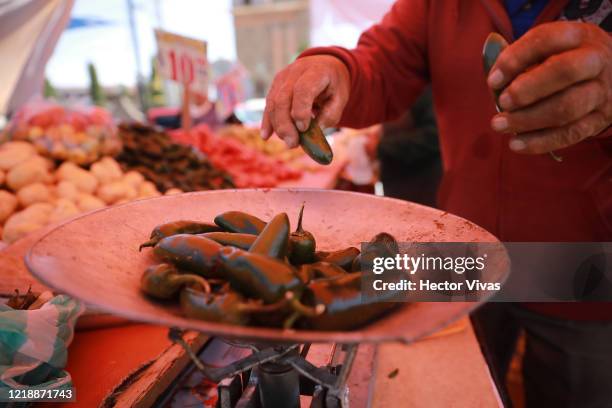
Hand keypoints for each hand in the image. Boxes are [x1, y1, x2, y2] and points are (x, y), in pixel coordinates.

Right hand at [261, 55, 349, 146]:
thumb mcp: (340, 98)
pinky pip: (268, 105)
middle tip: (293, 143)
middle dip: (285, 124)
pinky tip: (266, 136)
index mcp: (315, 72)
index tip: (304, 129)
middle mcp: (295, 72)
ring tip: (290, 142)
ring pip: (273, 103)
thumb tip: (312, 133)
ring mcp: (282, 78)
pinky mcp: (275, 86)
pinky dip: (267, 121)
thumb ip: (329, 115)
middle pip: (282, 99)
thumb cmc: (333, 85)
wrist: (324, 65)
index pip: (302, 90)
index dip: (300, 111)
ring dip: (278, 126)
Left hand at [488, 22, 611, 153]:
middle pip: (564, 71)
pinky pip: (570, 133)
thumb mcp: (552, 48)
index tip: (493, 79)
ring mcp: (601, 92)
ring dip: (528, 120)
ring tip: (500, 125)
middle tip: (503, 102)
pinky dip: (540, 141)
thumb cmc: (567, 60)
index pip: (546, 40)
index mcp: (578, 36)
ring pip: (567, 107)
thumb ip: (523, 60)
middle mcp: (595, 61)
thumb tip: (495, 82)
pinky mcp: (600, 119)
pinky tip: (516, 144)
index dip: (516, 59)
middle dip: (527, 89)